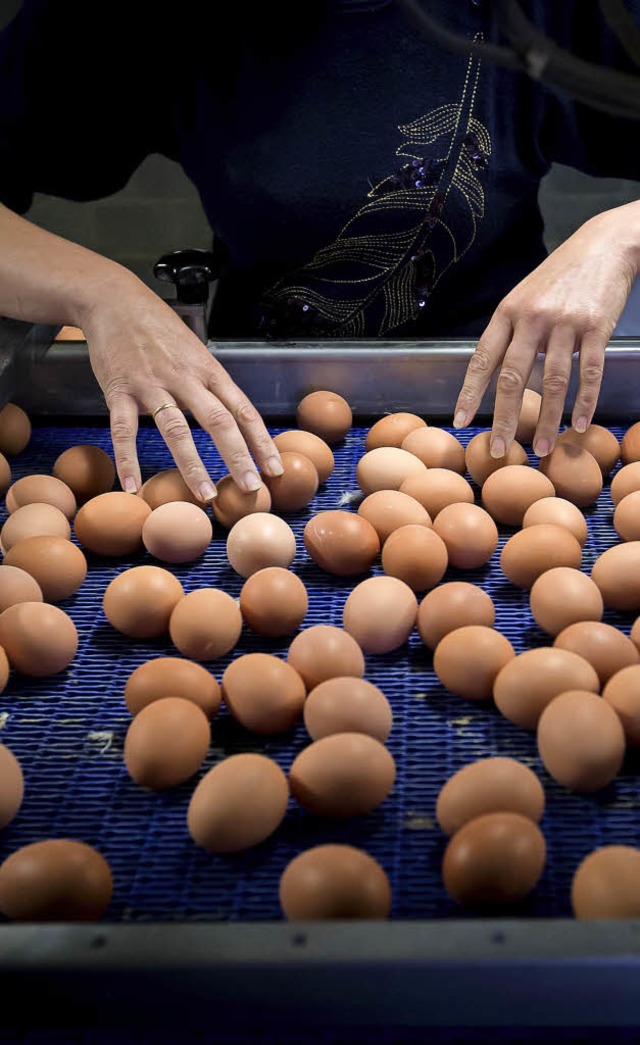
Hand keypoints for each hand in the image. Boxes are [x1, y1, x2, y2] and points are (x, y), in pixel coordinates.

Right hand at [81, 276, 282, 499]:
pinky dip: (127, 460)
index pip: (242, 409)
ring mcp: (152, 384)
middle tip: (250, 488)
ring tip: (204, 495)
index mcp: (208, 370)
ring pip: (176, 429)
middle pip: (218, 421)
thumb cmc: (158, 328)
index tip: (274, 468)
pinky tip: (132, 486)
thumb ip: (211, 385)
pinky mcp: (119, 389)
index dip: (261, 441)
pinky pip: (124, 430)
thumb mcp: (195, 351)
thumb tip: (234, 420)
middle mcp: (185, 378)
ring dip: (192, 465)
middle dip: (238, 457)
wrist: (114, 300)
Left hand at [453, 204, 639, 457]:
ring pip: (552, 381)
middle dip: (503, 418)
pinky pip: (588, 372)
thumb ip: (511, 332)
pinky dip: (584, 402)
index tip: (460, 421)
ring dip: (546, 419)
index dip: (469, 393)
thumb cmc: (560, 277)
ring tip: (541, 447)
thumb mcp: (525, 297)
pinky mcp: (596, 327)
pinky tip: (578, 424)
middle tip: (498, 449)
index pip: (483, 359)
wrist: (604, 245)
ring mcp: (565, 322)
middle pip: (512, 377)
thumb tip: (496, 374)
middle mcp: (532, 317)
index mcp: (508, 312)